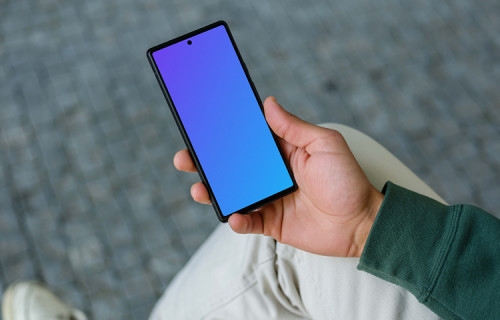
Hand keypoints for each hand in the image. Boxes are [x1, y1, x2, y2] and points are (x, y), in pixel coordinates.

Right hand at [173, 97, 382, 256]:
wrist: (361, 223)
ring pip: (232, 193)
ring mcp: (269, 198)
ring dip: (212, 191)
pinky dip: (237, 220)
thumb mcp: (324, 144)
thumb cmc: (347, 180)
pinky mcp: (271, 222)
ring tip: (199, 188)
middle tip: (185, 158)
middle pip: (231, 166)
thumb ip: (293, 127)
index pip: (246, 139)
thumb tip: (268, 102)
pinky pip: (247, 221)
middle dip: (205, 162)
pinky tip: (234, 215)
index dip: (223, 133)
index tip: (201, 125)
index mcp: (281, 151)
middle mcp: (270, 174)